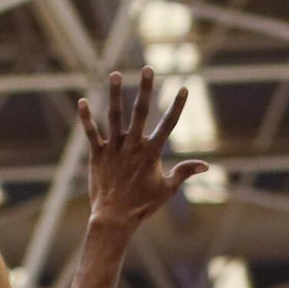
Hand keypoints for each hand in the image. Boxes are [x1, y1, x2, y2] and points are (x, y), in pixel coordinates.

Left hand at [77, 70, 207, 233]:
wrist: (114, 219)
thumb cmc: (141, 206)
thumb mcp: (167, 189)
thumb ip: (184, 172)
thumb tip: (206, 165)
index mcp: (151, 153)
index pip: (168, 125)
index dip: (177, 106)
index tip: (184, 87)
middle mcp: (132, 146)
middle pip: (140, 112)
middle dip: (145, 89)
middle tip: (148, 68)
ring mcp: (114, 149)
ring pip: (114, 116)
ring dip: (114, 94)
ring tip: (115, 74)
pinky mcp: (97, 155)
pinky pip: (91, 133)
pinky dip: (86, 118)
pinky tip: (82, 101)